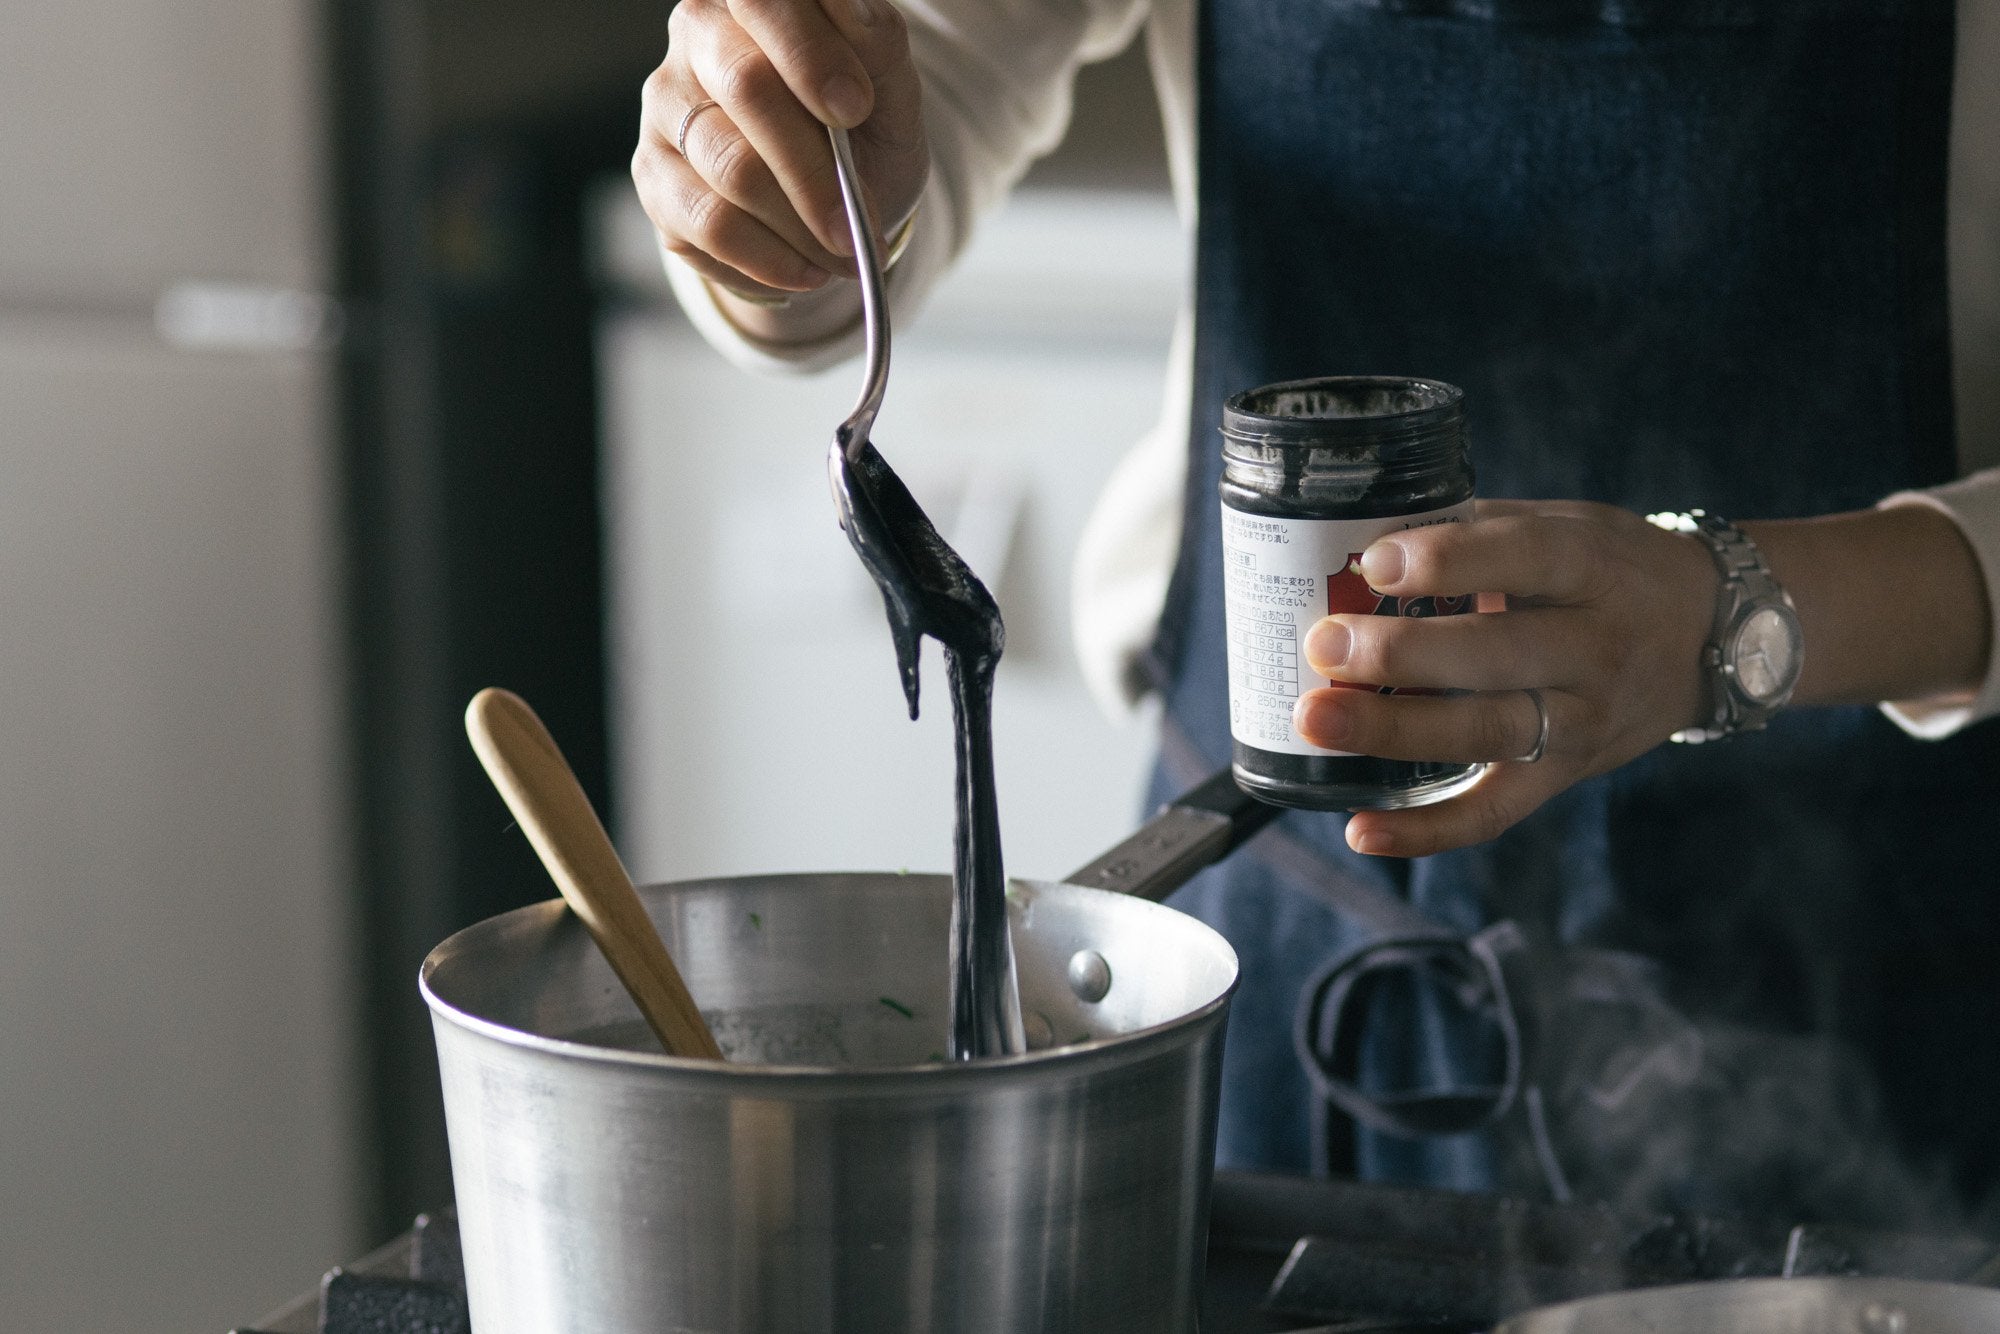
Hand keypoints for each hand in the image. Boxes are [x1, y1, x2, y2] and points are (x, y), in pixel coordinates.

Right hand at [633, 0, 927, 306]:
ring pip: (730, 167)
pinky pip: (708, 224)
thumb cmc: (859, 124)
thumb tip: (856, 16)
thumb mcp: (889, 83)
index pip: (762, 0)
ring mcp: (666, 108)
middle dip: (814, 169)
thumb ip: (877, 46)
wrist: (834, 193)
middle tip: (858, 224)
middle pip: (747, 89)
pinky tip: (806, 271)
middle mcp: (696, 37)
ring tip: (844, 254)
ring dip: (800, 227)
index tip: (856, 110)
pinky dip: (769, 259)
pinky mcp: (654, 177)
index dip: (808, 55)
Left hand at [1291, 500, 1716, 857]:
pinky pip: (1494, 812)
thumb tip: (1356, 535)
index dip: (1451, 559)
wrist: (1707, 636)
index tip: (1375, 561)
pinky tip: (1359, 830)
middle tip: (1324, 645)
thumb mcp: (1565, 524)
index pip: (1528, 557)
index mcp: (1594, 567)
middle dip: (1404, 653)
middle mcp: (1597, 648)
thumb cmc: (1606, 569)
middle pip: (1499, 655)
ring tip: (1316, 721)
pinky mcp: (1565, 775)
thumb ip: (1475, 529)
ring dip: (1394, 731)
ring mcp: (1583, 720)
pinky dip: (1426, 830)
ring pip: (1488, 734)